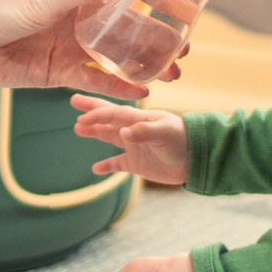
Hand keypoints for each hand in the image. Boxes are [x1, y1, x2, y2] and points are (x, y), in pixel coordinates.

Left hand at [0, 0, 175, 100]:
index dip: (156, 2)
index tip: (187, 11)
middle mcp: (77, 16)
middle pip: (126, 29)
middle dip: (156, 40)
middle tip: (186, 52)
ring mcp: (70, 46)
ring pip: (115, 57)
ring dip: (143, 65)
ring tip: (172, 75)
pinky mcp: (59, 73)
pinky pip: (94, 80)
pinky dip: (117, 86)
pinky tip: (141, 92)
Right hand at [70, 97, 188, 183]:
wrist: (197, 159)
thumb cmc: (183, 141)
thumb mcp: (165, 134)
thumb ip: (144, 132)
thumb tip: (123, 133)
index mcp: (139, 119)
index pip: (113, 114)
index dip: (97, 114)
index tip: (82, 116)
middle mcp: (133, 130)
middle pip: (108, 118)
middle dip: (91, 110)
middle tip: (73, 101)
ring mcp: (134, 146)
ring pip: (109, 137)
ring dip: (94, 133)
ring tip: (77, 128)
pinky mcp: (137, 163)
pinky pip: (118, 163)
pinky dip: (107, 166)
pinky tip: (95, 169)